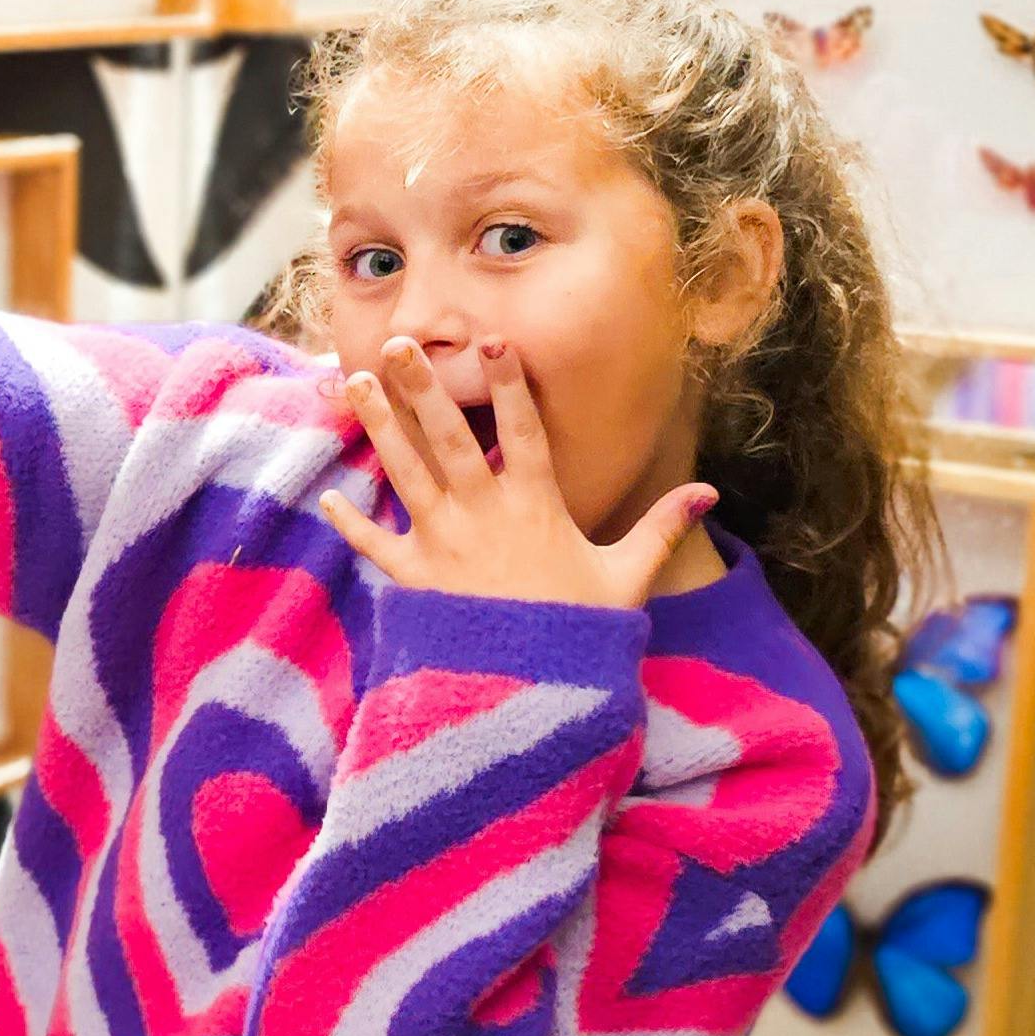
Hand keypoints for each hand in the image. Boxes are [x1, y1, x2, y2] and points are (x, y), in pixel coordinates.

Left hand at [318, 336, 716, 608]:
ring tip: (353, 381)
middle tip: (397, 344)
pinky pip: (374, 545)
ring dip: (379, 427)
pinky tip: (325, 498)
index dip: (511, 386)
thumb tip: (708, 491)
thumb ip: (659, 529)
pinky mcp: (412, 580)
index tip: (494, 340)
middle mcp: (482, 516)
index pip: (523, 433)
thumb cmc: (580, 635)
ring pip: (405, 473)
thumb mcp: (625, 580)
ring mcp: (442, 545)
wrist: (529, 695)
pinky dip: (349, 523)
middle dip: (422, 388)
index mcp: (535, 509)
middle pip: (449, 439)